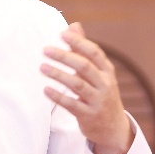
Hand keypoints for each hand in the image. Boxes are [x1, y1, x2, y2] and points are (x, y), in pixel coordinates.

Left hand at [41, 22, 133, 153]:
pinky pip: (72, 105)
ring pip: (77, 85)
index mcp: (107, 71)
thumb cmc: (101, 94)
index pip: (93, 52)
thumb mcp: (98, 72)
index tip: (61, 34)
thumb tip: (73, 26)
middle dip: (64, 56)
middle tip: (45, 50)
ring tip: (42, 67)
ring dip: (58, 75)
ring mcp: (98, 101)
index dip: (78, 42)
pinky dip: (58, 97)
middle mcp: (105, 84)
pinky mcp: (89, 116)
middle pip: (84, 66)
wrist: (113, 127)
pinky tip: (45, 90)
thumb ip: (84, 50)